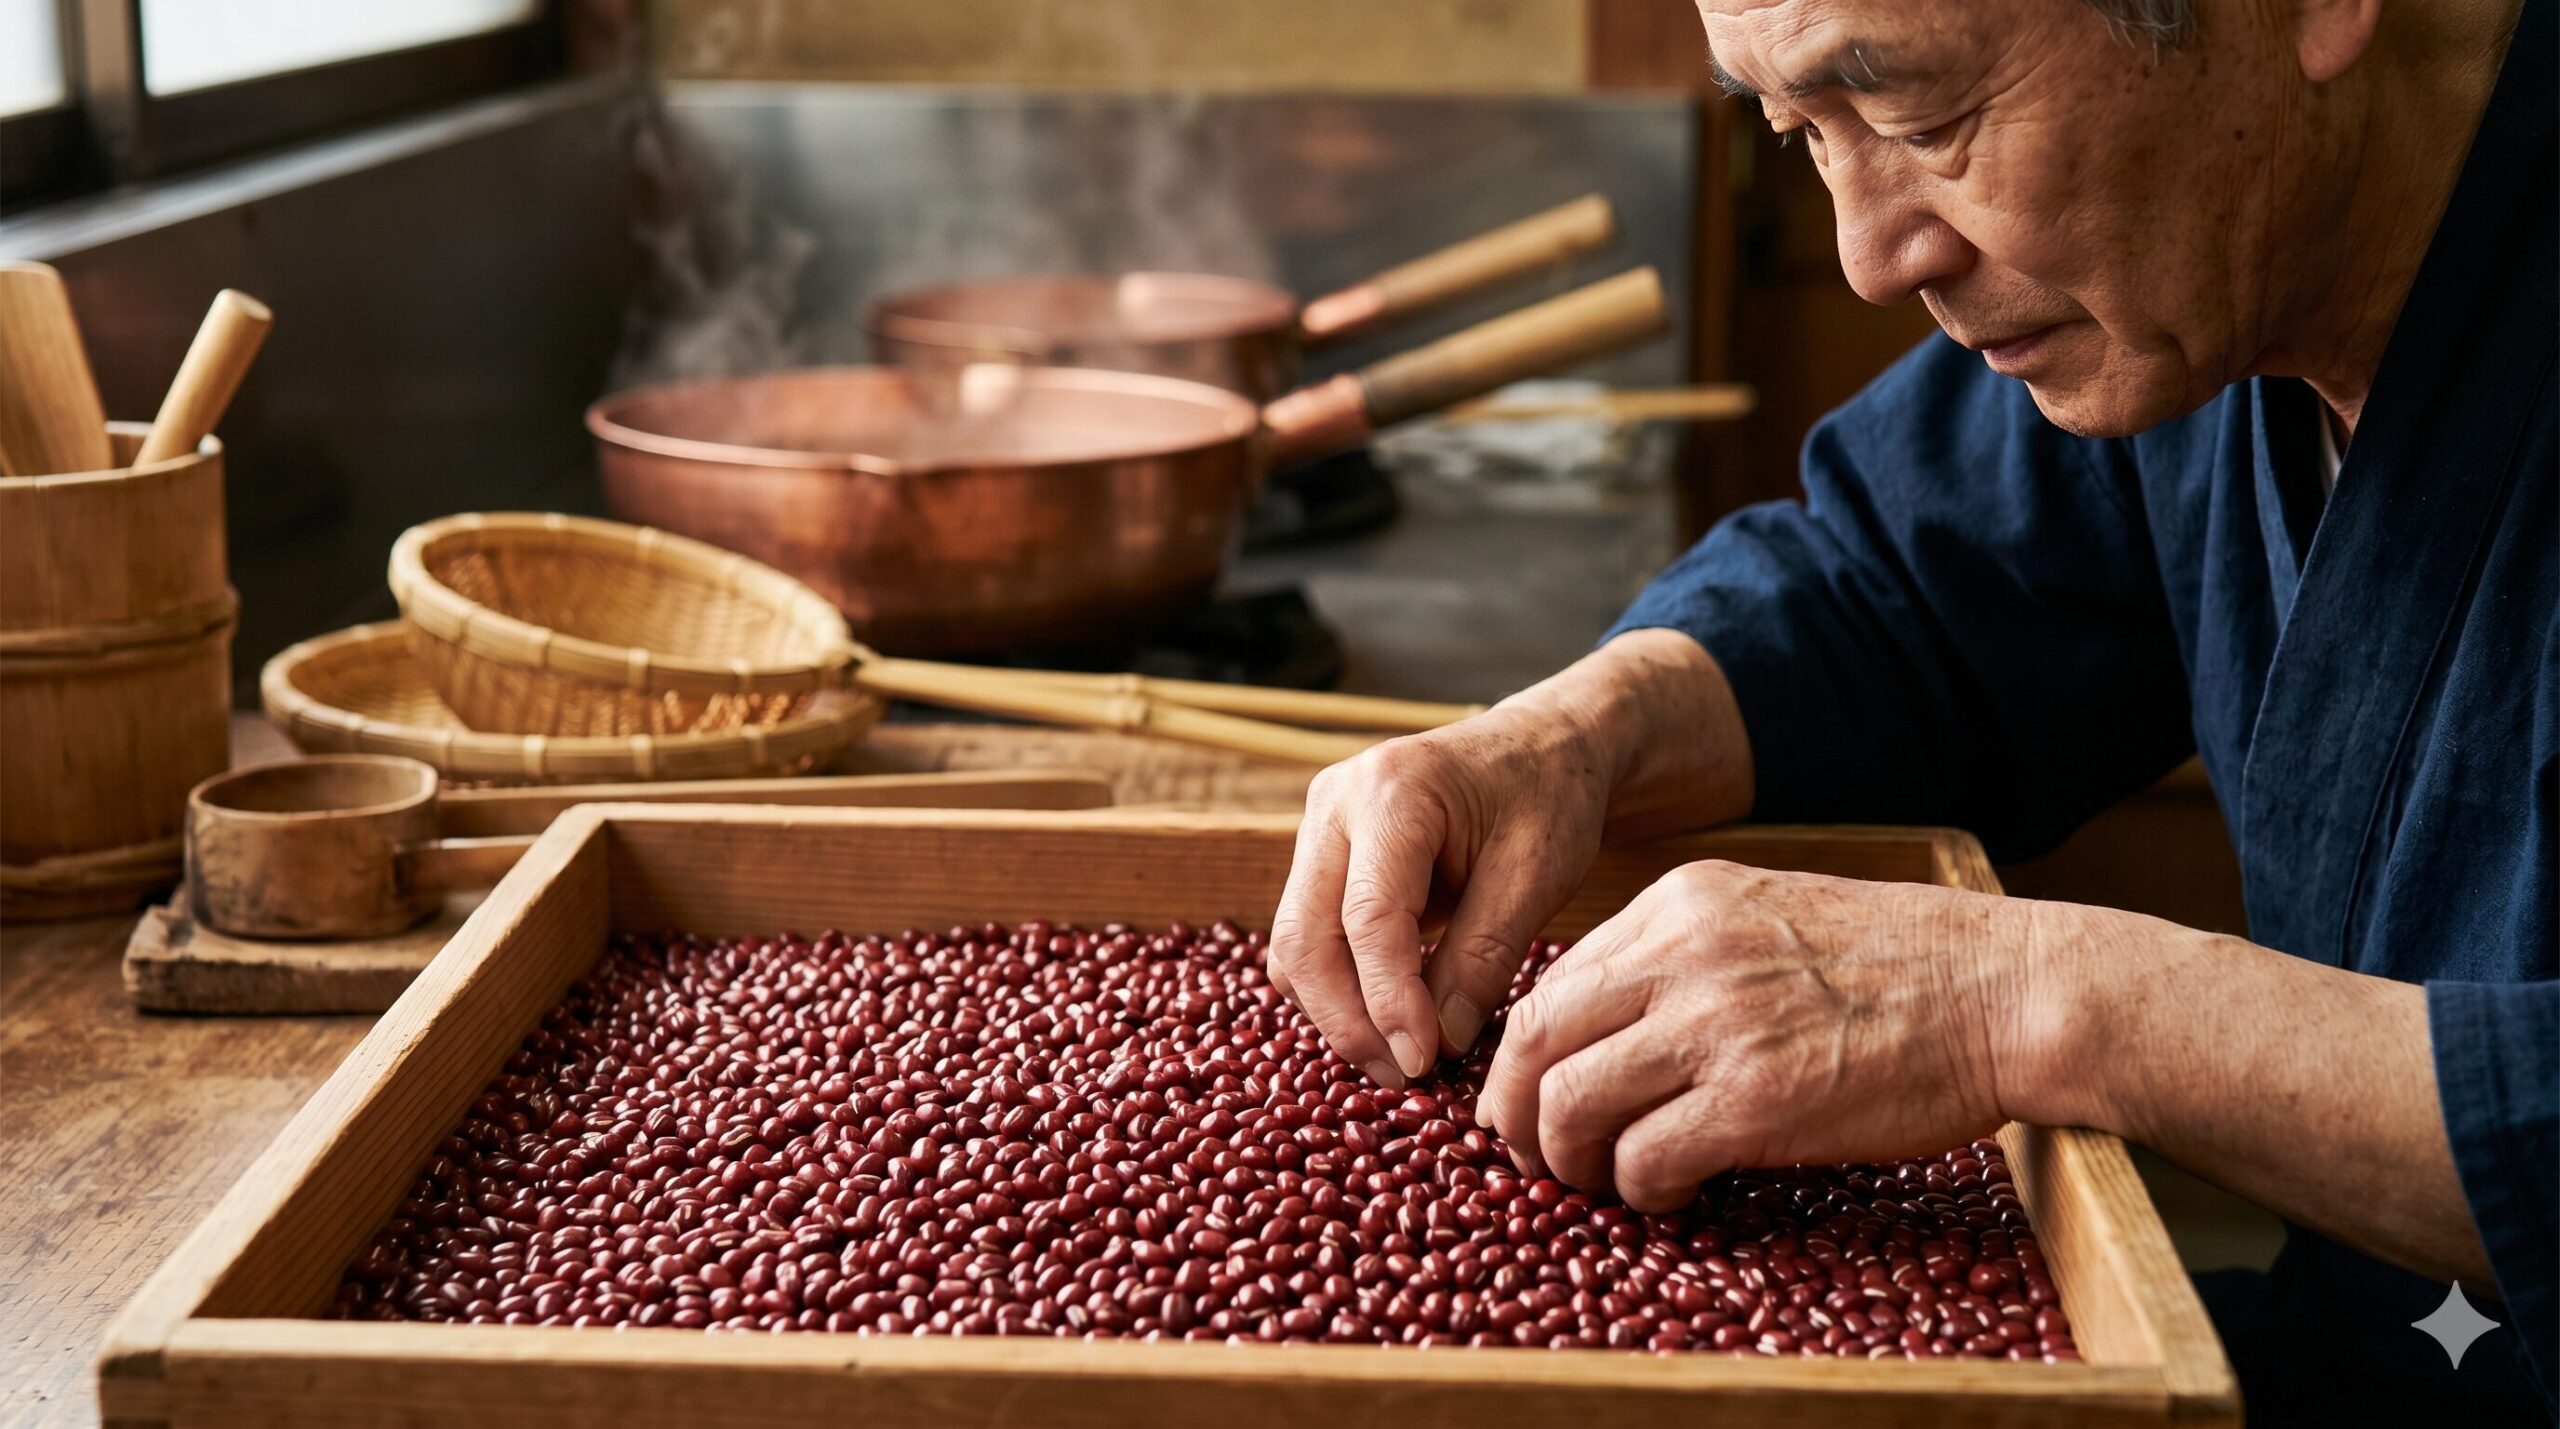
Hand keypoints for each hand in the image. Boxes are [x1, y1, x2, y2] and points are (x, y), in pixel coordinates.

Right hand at [1266, 697, 1617, 1090]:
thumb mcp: (1537, 873)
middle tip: (1401, 1077)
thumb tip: (1439, 1043)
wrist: (1543, 744)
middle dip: (1346, 1020)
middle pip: (1304, 935)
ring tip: (1397, 1059)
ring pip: (1294, 943)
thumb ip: (1484, 956)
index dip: (1387, 1000)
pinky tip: (1385, 1021)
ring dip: (1335, 1010)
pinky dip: (1337, 986)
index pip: (1368, 917)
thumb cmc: (1549, 795)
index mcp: (1392, 791)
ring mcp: (1319, 826)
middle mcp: (1334, 802)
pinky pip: (1308, 935)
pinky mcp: (1322, 854)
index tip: (1420, 1062)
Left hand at [1474, 859, 2042, 1211]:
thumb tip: (1609, 1029)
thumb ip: (1687, 956)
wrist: (2004, 989)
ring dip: (1570, 1160)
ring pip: (1572, 1103)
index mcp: (1682, 902)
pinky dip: (1641, 1190)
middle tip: (1532, 1156)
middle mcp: (1683, 954)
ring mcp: (1716, 1026)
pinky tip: (1672, 1195)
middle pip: (1536, 1039)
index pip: (1554, 980)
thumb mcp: (1772, 918)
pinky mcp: (1755, 1101)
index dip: (1525, 1053)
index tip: (1529, 1097)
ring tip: (1603, 1182)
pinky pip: (1646, 1159)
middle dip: (1514, 1110)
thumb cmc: (1902, 965)